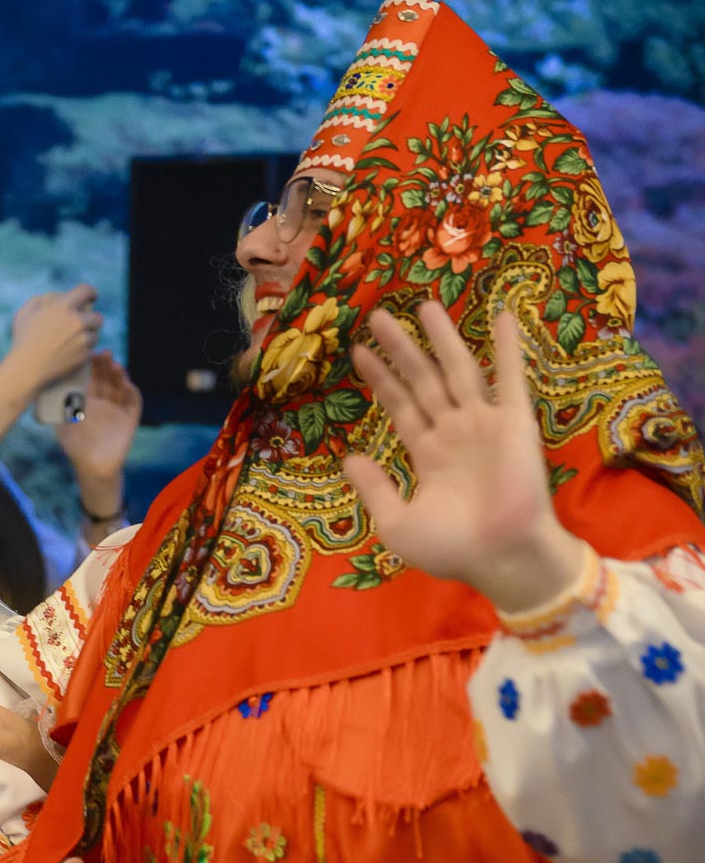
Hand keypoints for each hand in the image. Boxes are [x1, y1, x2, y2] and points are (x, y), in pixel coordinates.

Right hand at [7, 286, 101, 391]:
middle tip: (85, 323)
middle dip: (92, 319)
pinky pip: (91, 351)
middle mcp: (77, 322)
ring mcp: (82, 340)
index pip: (86, 291)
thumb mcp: (24, 313)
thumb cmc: (22, 340)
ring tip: (77, 340)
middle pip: (97, 317)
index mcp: (63, 307)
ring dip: (89, 336)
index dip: (91, 292)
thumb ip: (38, 301)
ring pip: (95, 335)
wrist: (27, 369)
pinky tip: (74, 352)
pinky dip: (85, 351)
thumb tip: (47, 299)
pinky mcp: (84, 356)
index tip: (92, 296)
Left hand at [57, 351, 140, 511]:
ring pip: (121, 385)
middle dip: (105, 364)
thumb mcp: (62, 423)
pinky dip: (131, 392)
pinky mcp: (130, 418)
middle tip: (103, 353)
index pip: (91, 376)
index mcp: (88, 398)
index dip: (90, 364)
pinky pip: (133, 402)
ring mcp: (118, 408)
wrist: (92, 468)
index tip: (86, 354)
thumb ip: (58, 406)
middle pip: (107, 376)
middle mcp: (104, 400)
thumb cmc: (75, 446)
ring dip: (120, 374)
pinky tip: (126, 384)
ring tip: (115, 366)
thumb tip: (46, 387)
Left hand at [344, 301, 587, 613]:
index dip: (381, 380)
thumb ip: (374, 489)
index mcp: (428, 456)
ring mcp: (485, 425)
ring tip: (424, 304)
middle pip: (422, 380)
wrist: (502, 557)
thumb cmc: (452, 548)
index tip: (358, 352)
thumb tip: (347, 459)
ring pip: (458, 370)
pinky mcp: (515, 423)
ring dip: (442, 338)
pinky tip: (501, 316)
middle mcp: (454, 433)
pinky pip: (512, 378)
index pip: (400, 407)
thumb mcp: (396, 523)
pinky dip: (508, 347)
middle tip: (378, 316)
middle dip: (401, 349)